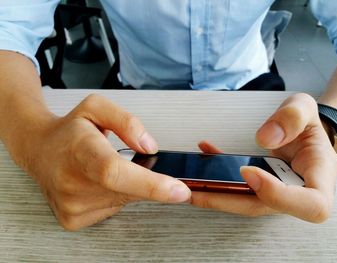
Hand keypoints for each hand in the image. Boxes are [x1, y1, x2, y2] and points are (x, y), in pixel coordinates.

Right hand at [14, 94, 189, 229]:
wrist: (39, 150)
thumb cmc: (69, 129)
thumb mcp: (97, 107)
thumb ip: (127, 122)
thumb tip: (150, 148)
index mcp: (80, 150)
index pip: (115, 172)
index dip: (150, 184)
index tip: (180, 191)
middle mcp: (71, 182)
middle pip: (127, 189)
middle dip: (145, 179)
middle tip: (136, 162)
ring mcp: (71, 205)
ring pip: (124, 201)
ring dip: (128, 186)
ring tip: (108, 167)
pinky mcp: (72, 219)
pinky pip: (112, 209)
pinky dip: (116, 195)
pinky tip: (100, 182)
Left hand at [192, 93, 336, 222]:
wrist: (302, 131)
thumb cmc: (307, 124)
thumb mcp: (305, 108)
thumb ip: (292, 117)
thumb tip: (265, 139)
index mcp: (319, 176)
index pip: (310, 203)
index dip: (278, 195)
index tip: (248, 172)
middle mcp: (297, 191)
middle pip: (265, 206)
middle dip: (227, 200)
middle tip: (195, 190)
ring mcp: (275, 192)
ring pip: (245, 201)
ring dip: (215, 194)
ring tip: (189, 182)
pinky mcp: (259, 186)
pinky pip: (237, 186)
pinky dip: (218, 175)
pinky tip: (205, 155)